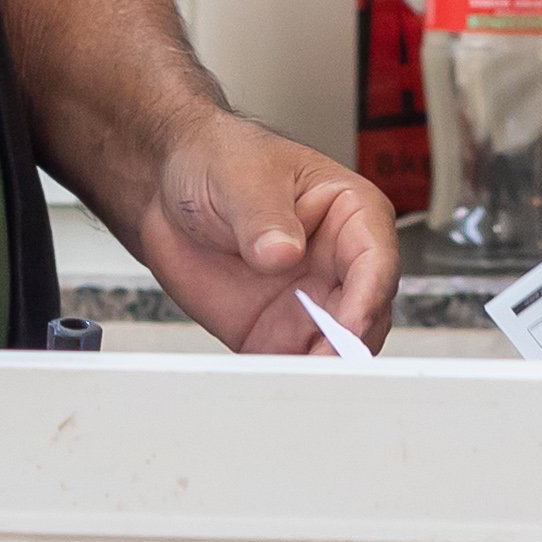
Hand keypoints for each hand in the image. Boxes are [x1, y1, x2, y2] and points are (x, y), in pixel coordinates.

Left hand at [127, 106, 401, 353]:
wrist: (165, 188)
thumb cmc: (219, 160)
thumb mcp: (241, 175)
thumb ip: (263, 216)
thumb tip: (283, 253)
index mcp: (351, 213)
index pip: (375, 259)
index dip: (368, 294)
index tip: (348, 324)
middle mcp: (340, 264)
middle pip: (367, 315)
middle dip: (349, 344)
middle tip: (323, 363)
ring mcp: (311, 303)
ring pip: (337, 349)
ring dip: (321, 369)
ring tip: (295, 377)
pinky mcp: (276, 333)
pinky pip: (292, 365)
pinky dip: (286, 378)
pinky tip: (270, 381)